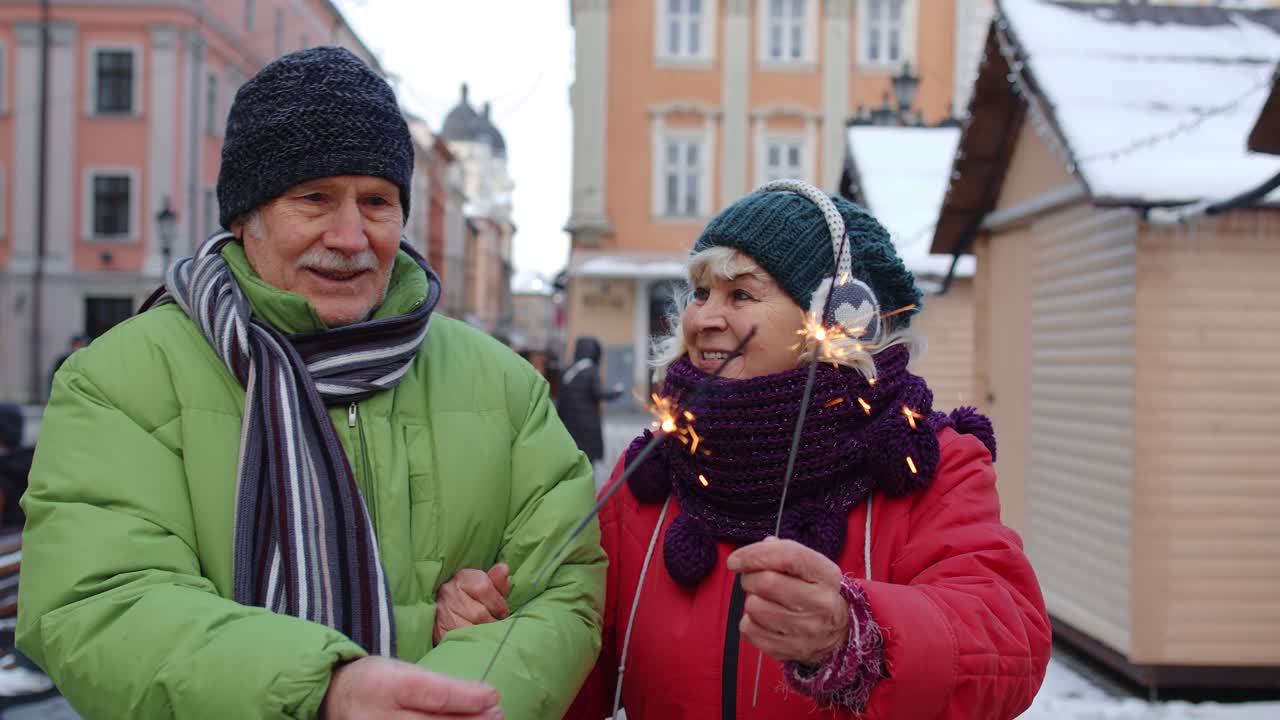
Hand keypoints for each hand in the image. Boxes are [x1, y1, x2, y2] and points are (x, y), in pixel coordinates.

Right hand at [322, 656, 501, 718]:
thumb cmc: (376, 681)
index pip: (435, 695)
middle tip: (498, 714)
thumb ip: (437, 686)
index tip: (493, 695)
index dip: (468, 697)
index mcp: (386, 686)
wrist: (334, 701)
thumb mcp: (401, 670)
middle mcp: (380, 718)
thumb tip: (482, 698)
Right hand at [434, 563, 511, 644]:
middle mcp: (449, 592)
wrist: (447, 610)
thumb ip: (497, 582)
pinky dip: (470, 641)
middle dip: (492, 622)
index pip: (484, 587)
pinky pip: (459, 639)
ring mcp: (441, 611)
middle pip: (479, 613)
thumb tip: (504, 569)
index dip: (498, 604)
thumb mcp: (487, 586)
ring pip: (469, 628)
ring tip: (487, 633)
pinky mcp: (438, 630)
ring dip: (482, 634)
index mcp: (463, 577)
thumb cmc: (474, 598)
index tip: (502, 613)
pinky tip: (475, 639)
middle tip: (496, 626)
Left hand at [726, 537, 848, 665]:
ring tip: (764, 601)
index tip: (735, 560)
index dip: (755, 554)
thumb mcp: (808, 566)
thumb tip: (750, 555)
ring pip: (754, 607)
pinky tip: (764, 620)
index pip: (788, 556)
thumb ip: (780, 552)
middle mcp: (820, 603)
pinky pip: (748, 630)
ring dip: (751, 600)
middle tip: (751, 579)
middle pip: (766, 582)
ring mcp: (806, 629)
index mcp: (826, 575)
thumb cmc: (813, 592)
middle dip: (749, 577)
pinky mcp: (789, 649)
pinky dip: (749, 622)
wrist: (835, 633)